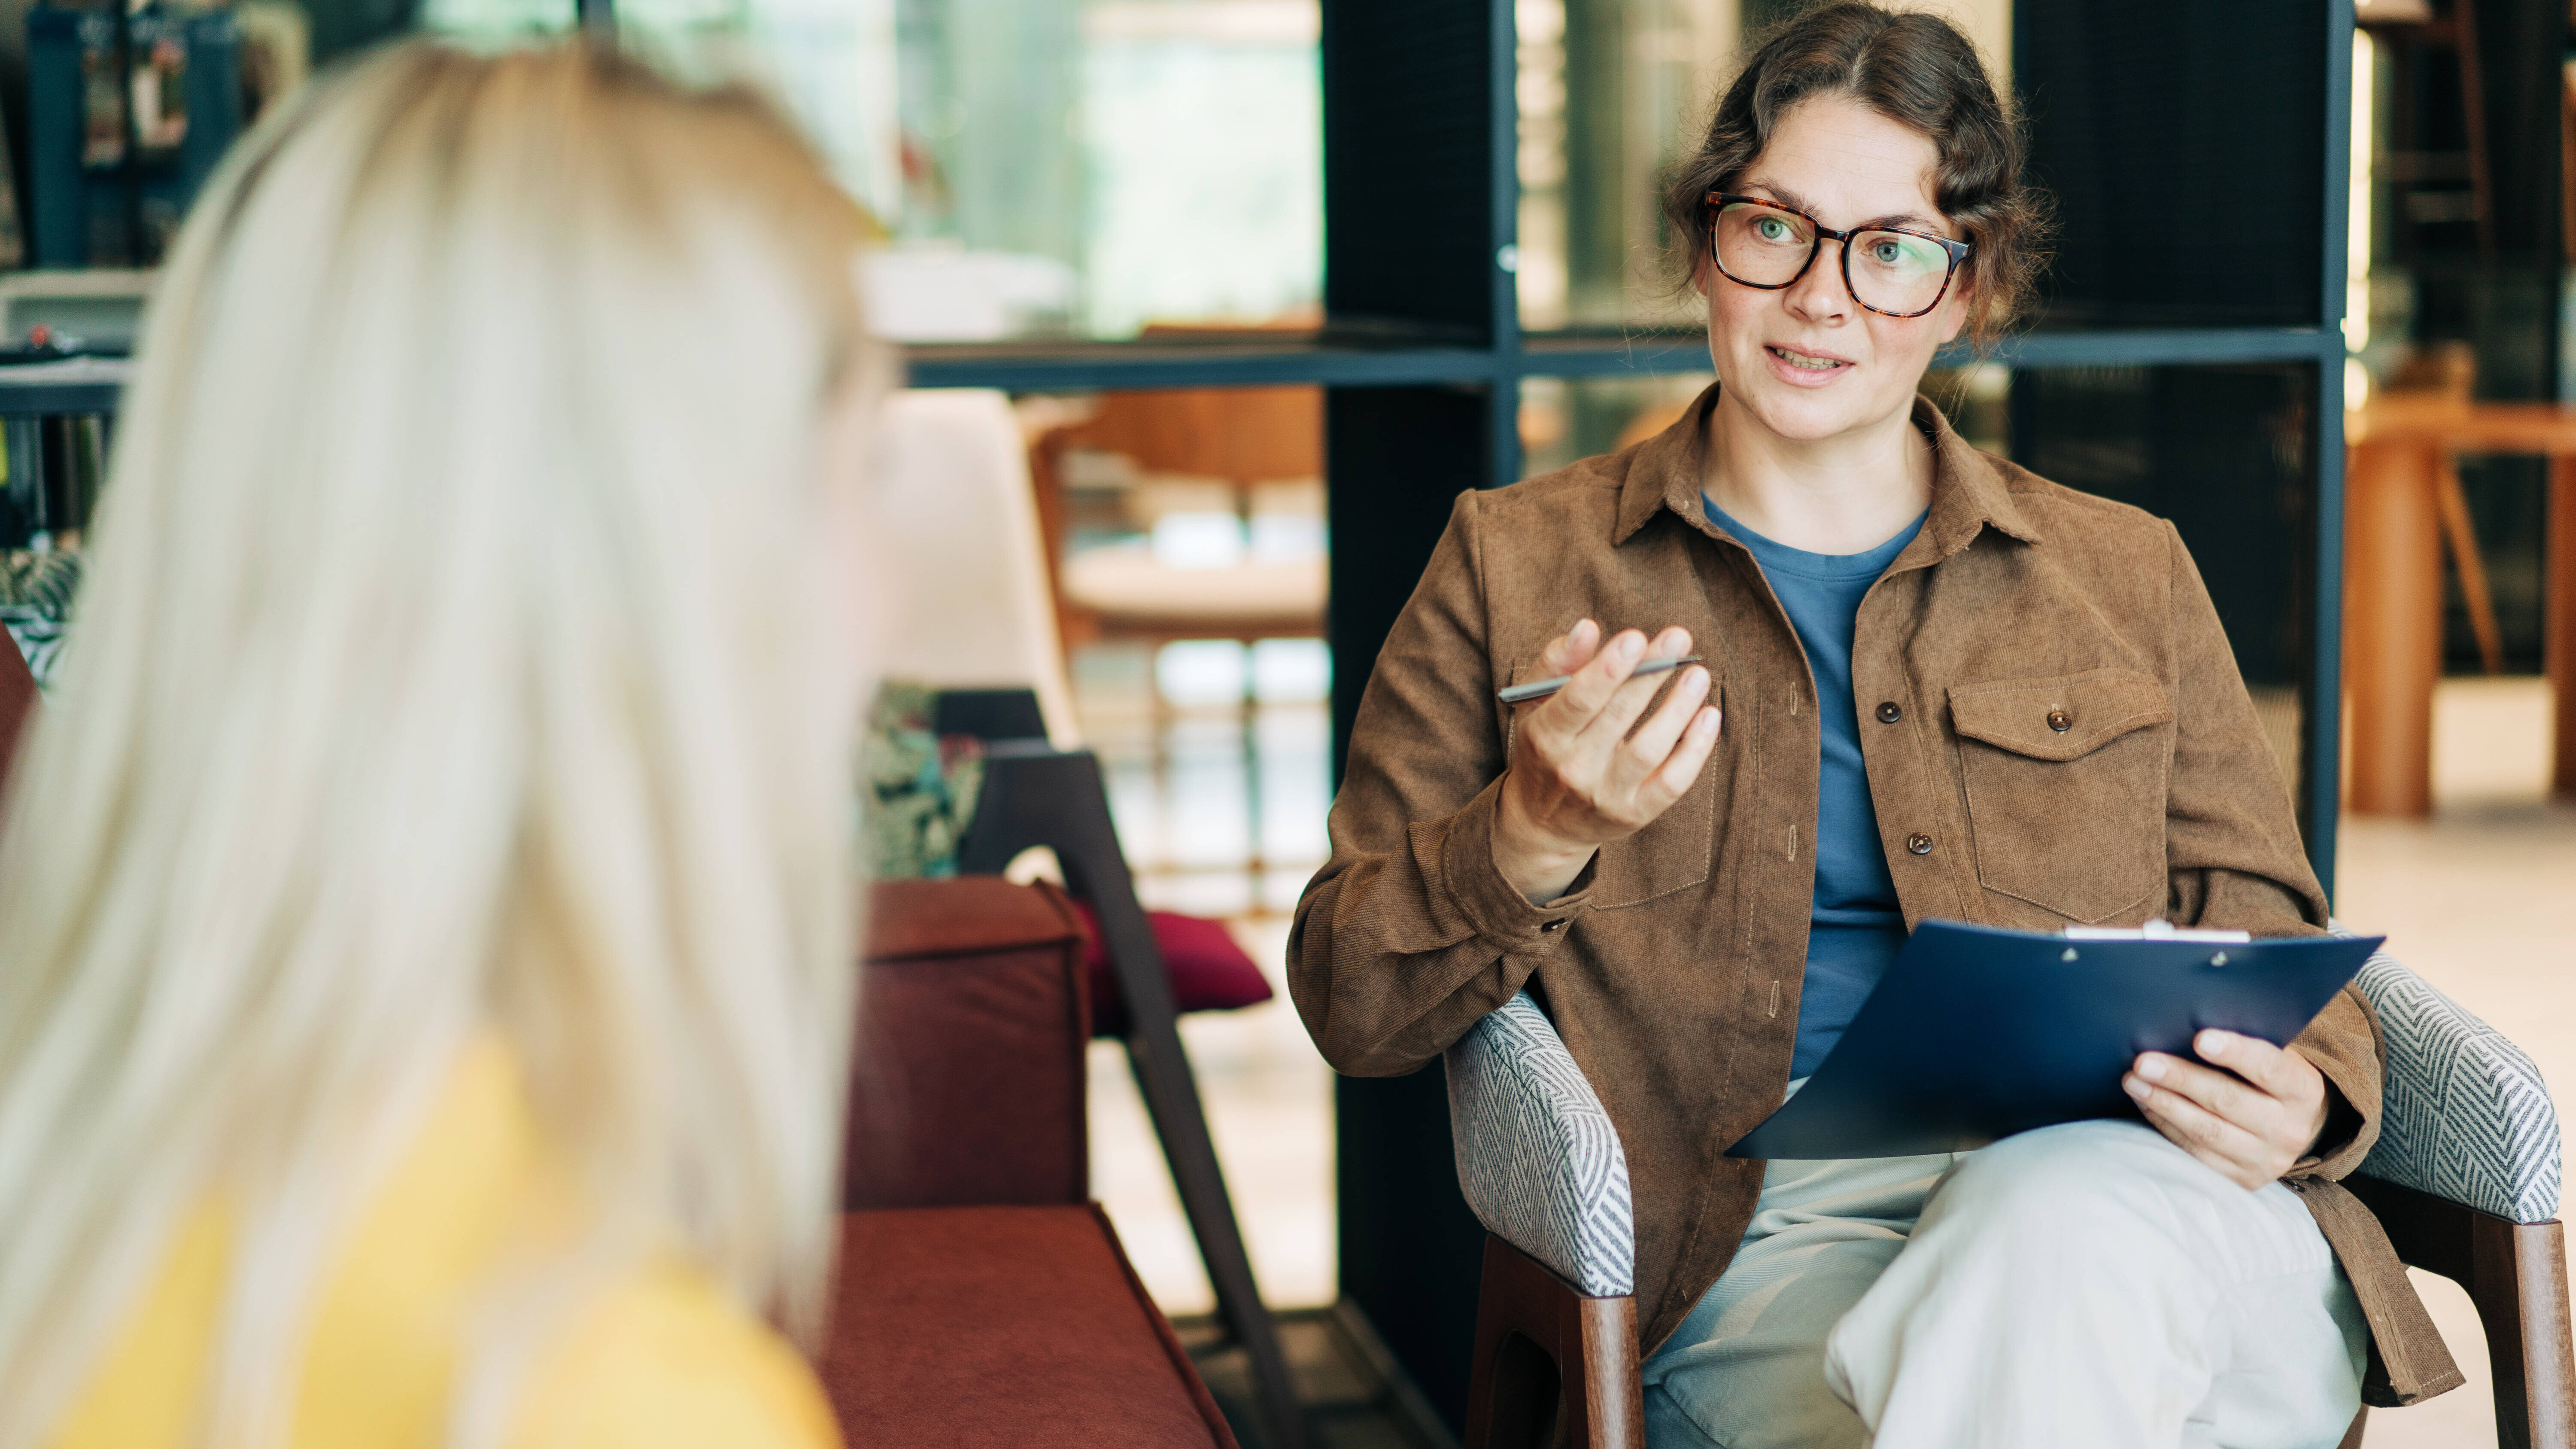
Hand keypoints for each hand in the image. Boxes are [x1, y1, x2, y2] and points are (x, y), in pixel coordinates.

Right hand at [1492, 620, 1720, 902]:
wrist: (1542, 822)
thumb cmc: (1544, 747)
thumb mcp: (1535, 704)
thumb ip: (1557, 662)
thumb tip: (1587, 627)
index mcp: (1545, 735)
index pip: (1577, 700)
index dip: (1607, 669)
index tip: (1635, 637)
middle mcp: (1573, 768)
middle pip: (1618, 716)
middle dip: (1651, 674)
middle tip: (1679, 637)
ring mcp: (1606, 795)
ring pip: (1649, 750)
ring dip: (1677, 709)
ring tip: (1697, 674)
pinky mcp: (1634, 814)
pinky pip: (1672, 782)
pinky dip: (1695, 750)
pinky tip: (1709, 716)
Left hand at [2123, 1030, 2329, 1189]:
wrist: (2292, 1128)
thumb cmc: (2269, 1080)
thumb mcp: (2275, 1058)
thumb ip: (2244, 1044)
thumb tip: (2187, 1023)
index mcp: (2303, 1090)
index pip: (2269, 1067)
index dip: (2235, 1052)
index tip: (2199, 1038)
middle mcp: (2290, 1129)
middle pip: (2228, 1100)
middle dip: (2181, 1079)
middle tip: (2143, 1062)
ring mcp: (2266, 1159)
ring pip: (2206, 1130)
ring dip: (2163, 1103)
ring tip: (2133, 1082)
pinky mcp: (2243, 1178)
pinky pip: (2196, 1152)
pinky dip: (2166, 1126)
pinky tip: (2146, 1104)